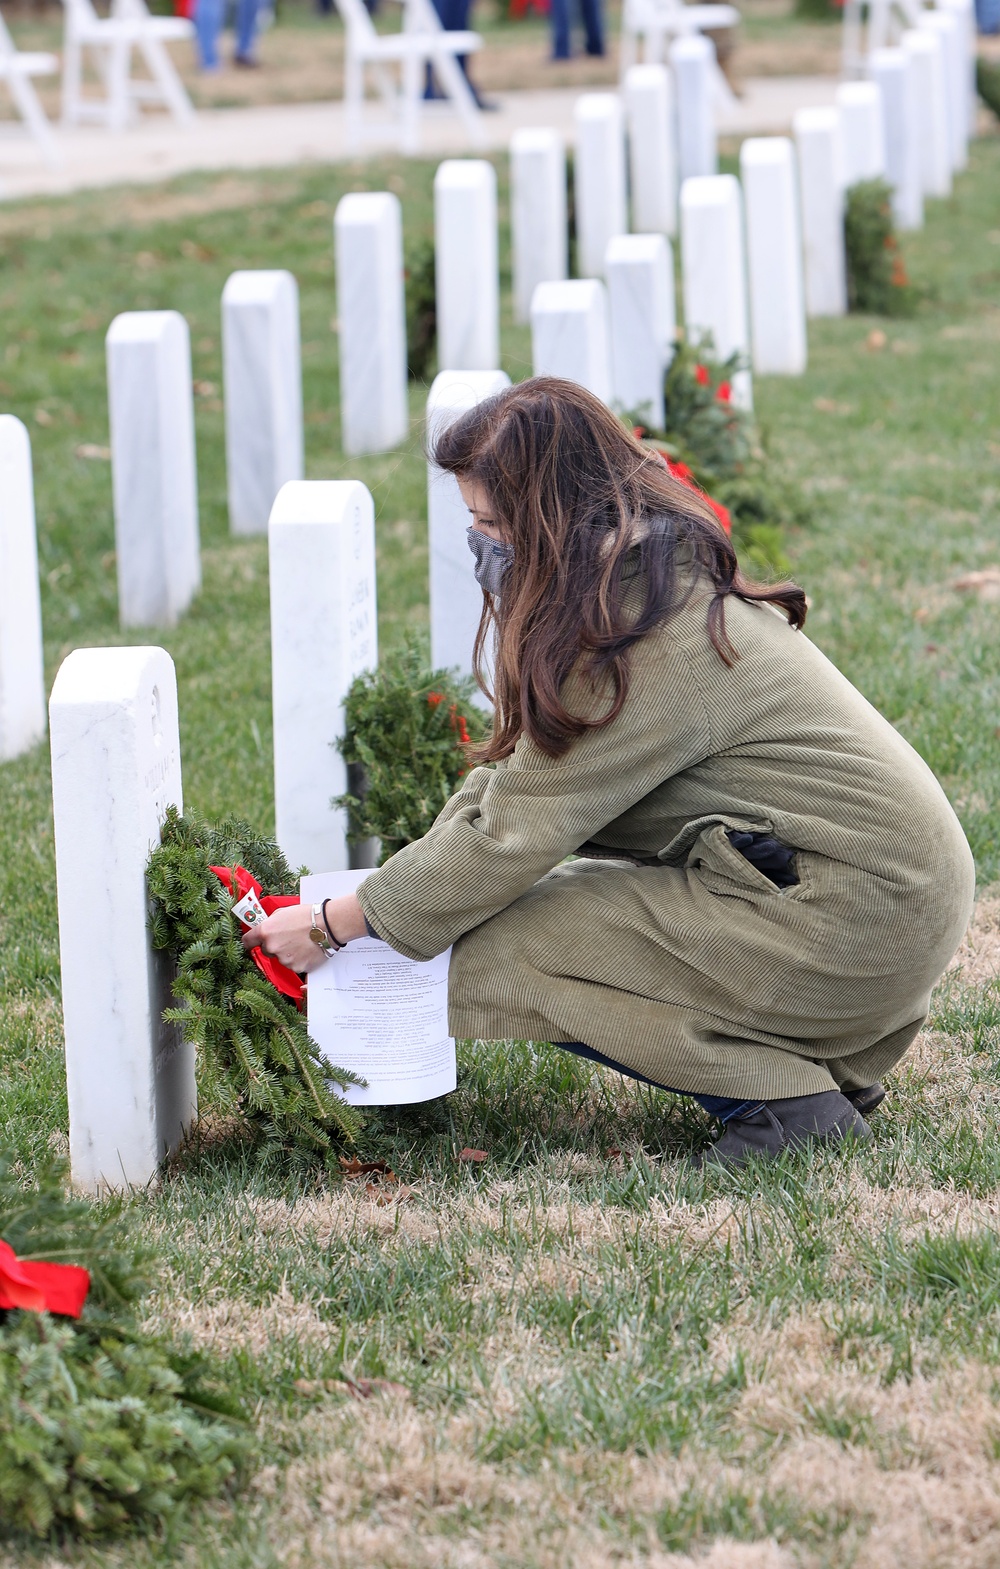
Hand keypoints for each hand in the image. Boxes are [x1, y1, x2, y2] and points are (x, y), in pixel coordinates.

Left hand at [241, 894, 367, 972]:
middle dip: (274, 946)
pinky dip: (298, 960)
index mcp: (265, 932)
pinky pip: (293, 965)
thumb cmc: (307, 915)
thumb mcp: (282, 913)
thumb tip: (265, 929)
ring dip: (287, 953)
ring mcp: (284, 959)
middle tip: (288, 938)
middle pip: (265, 951)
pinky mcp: (296, 968)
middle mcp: (271, 947)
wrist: (328, 925)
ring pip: (280, 959)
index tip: (253, 942)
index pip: (247, 942)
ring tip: (301, 942)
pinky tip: (306, 950)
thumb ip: (270, 923)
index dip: (250, 941)